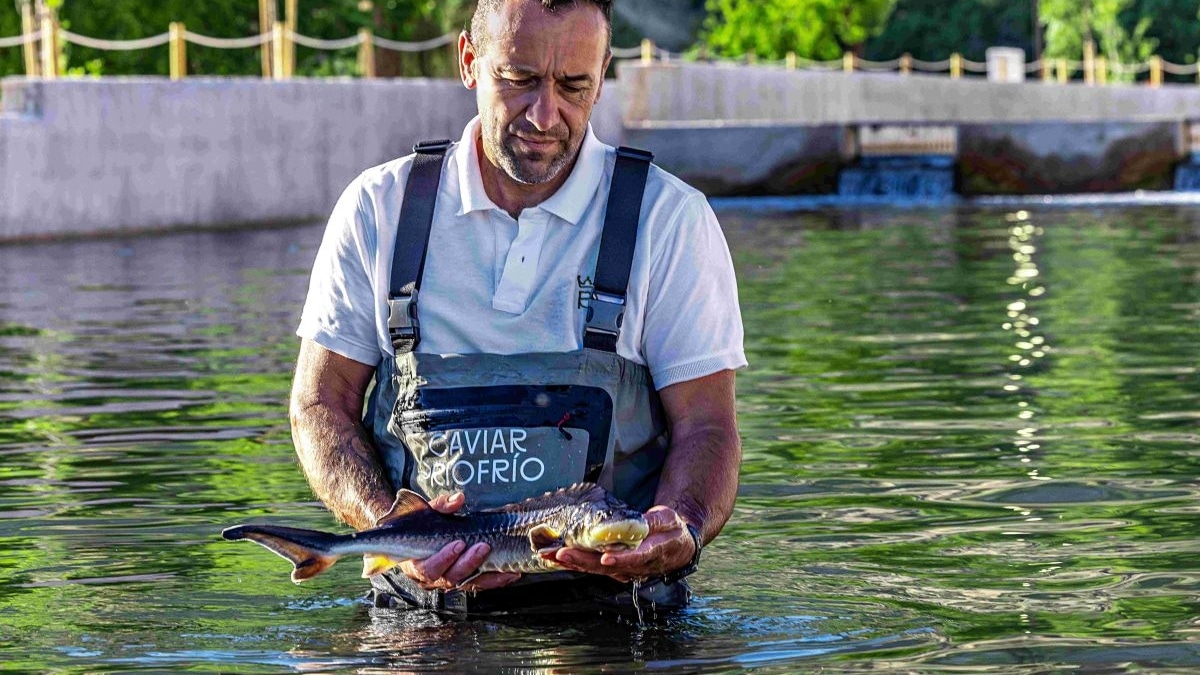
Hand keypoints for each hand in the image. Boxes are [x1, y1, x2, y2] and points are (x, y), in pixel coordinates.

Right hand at [394, 492, 521, 591]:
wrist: (419, 537)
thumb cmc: (420, 526)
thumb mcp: (426, 512)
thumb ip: (440, 506)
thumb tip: (458, 499)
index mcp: (417, 564)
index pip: (429, 567)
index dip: (444, 558)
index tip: (458, 543)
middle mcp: (434, 578)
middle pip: (451, 577)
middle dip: (468, 563)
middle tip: (483, 547)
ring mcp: (451, 581)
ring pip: (469, 583)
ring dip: (488, 575)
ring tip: (504, 566)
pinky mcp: (466, 581)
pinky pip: (481, 583)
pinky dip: (497, 579)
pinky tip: (511, 574)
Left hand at [541, 506, 696, 583]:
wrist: (675, 546)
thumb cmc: (671, 531)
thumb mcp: (669, 520)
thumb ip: (656, 521)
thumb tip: (641, 522)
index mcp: (650, 554)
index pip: (635, 558)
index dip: (620, 559)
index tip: (606, 558)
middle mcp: (634, 567)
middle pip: (606, 567)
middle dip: (582, 561)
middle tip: (561, 553)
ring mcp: (622, 569)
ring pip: (595, 569)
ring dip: (572, 563)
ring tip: (550, 555)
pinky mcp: (613, 567)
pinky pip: (592, 567)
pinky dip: (575, 563)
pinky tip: (557, 557)